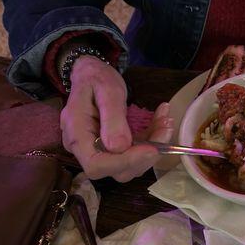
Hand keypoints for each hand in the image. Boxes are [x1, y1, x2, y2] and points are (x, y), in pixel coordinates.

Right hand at [60, 56, 172, 181]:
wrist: (91, 74)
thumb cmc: (95, 78)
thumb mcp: (106, 89)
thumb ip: (112, 117)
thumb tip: (120, 147)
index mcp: (77, 135)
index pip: (97, 165)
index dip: (125, 162)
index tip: (151, 149)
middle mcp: (85, 149)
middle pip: (117, 170)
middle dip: (146, 155)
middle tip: (166, 128)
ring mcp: (100, 151)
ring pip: (131, 164)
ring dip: (154, 146)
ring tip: (166, 121)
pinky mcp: (114, 148)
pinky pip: (135, 152)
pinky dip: (152, 139)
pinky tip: (162, 121)